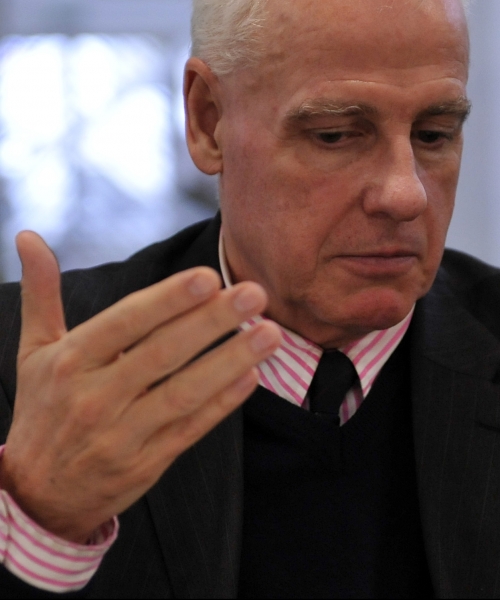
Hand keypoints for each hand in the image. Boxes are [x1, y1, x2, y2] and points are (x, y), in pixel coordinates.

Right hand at [0, 231, 280, 543]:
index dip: (167, 300)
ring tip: (270, 333)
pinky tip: (251, 376)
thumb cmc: (43, 409)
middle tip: (254, 294)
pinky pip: (191, 429)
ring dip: (230, 361)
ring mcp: (123, 435)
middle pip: (162, 354)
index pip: (125, 324)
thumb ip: (41, 292)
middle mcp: (95, 398)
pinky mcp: (147, 463)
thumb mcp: (34, 351)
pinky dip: (223, 403)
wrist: (36, 495)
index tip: (207, 277)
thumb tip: (28, 236)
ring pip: (184, 393)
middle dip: (212, 322)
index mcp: (72, 361)